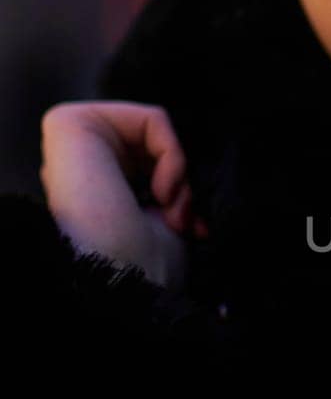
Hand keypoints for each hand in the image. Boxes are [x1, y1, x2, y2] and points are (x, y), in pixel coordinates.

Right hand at [39, 101, 208, 291]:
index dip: (181, 195)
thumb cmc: (144, 266)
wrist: (122, 280)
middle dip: (183, 184)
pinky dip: (174, 156)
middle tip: (184, 223)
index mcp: (91, 193)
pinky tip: (160, 193)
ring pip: (156, 133)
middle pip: (154, 147)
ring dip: (181, 175)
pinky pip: (153, 119)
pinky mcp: (69, 122)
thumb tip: (192, 176)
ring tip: (172, 213)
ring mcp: (71, 144)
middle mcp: (77, 168)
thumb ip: (172, 187)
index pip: (151, 168)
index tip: (194, 232)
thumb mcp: (165, 221)